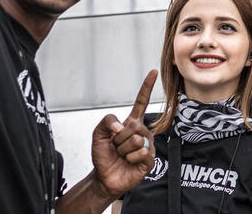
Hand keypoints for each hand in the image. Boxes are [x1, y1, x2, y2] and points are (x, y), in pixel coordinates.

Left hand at [90, 70, 157, 199]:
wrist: (104, 178)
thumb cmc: (103, 155)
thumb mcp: (98, 134)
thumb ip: (107, 122)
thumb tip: (122, 126)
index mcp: (131, 122)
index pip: (141, 101)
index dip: (147, 87)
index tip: (153, 72)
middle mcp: (142, 131)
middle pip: (133, 125)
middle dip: (119, 138)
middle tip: (116, 147)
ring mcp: (147, 145)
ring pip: (136, 140)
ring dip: (123, 150)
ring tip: (122, 156)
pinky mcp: (150, 159)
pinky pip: (141, 153)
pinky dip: (130, 159)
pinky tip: (128, 163)